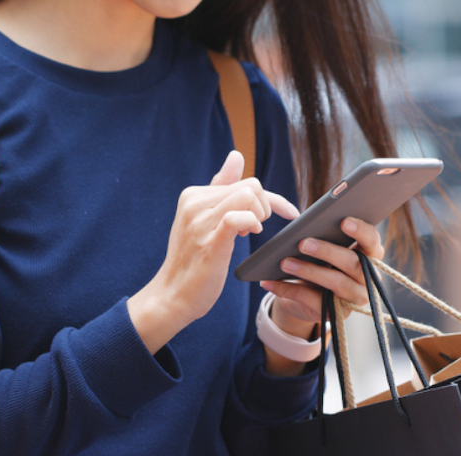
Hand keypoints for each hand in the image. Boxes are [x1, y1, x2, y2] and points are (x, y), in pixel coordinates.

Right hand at [128, 151, 299, 353]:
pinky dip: (252, 223)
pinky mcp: (209, 242)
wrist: (173, 295)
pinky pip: (238, 217)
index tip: (287, 213)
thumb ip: (221, 189)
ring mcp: (200, 222)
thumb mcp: (205, 220)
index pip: (242, 180)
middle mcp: (194, 203)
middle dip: (266, 206)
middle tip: (255, 230)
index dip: (270, 198)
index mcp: (194, 195)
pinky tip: (249, 235)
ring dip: (260, 215)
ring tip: (250, 234)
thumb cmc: (193, 260)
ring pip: (248, 195)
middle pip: (250, 186)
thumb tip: (236, 156)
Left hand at [259, 217, 384, 373]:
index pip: (372, 241)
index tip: (343, 221)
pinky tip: (271, 282)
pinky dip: (290, 291)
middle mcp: (368, 277)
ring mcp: (356, 298)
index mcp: (369, 255)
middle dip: (327, 251)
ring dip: (309, 271)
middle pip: (353, 263)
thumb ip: (321, 236)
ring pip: (337, 283)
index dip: (361, 231)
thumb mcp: (322, 248)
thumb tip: (302, 228)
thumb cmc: (319, 262)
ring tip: (285, 262)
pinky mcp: (338, 314)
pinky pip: (316, 302)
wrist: (307, 296)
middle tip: (303, 243)